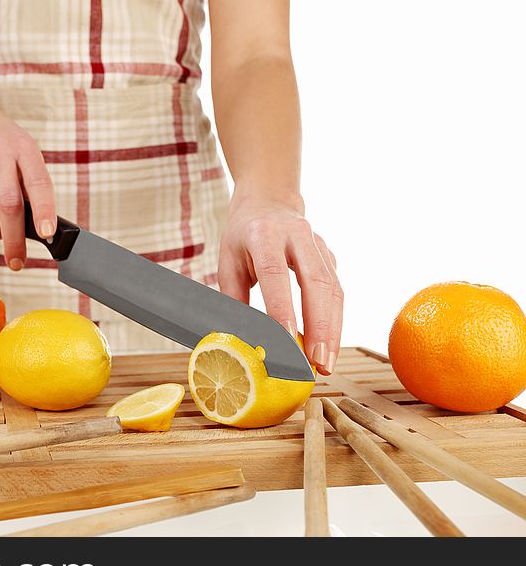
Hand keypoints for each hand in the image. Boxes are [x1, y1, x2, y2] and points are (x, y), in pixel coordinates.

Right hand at [0, 89, 56, 269]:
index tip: (47, 234)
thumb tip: (39, 230)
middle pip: (8, 205)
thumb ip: (29, 184)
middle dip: (14, 240)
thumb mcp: (22, 151)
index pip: (37, 183)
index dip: (44, 210)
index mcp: (24, 148)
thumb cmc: (1, 142)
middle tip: (18, 261)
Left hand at [218, 193, 342, 374]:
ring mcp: (319, 245)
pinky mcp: (330, 257)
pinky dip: (335, 321)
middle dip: (320, 326)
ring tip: (326, 363)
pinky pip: (337, 291)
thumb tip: (238, 341)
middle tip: (318, 362)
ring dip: (333, 329)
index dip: (283, 308)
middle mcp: (297, 236)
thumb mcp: (227, 262)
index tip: (286, 341)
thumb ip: (234, 299)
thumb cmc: (242, 237)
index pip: (276, 274)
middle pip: (316, 282)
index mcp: (264, 235)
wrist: (268, 202)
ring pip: (333, 288)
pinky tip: (328, 345)